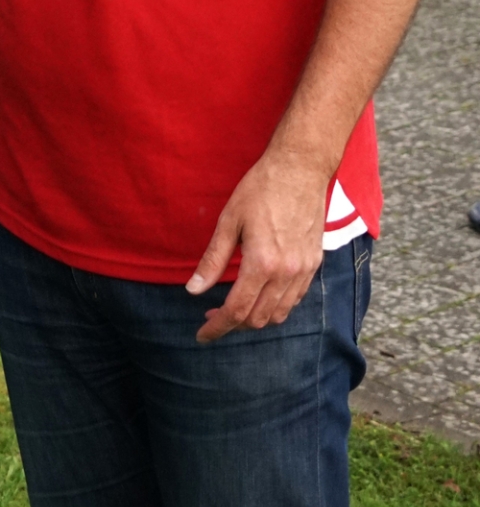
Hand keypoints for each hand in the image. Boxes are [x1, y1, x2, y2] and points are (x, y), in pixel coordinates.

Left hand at [187, 145, 330, 341]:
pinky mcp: (314, 264)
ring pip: (279, 313)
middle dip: (233, 325)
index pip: (237, 310)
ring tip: (232, 309)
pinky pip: (295, 299)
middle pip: (259, 319)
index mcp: (263, 263)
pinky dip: (275, 306)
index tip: (202, 335)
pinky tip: (258, 296)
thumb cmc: (260, 191)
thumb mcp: (228, 222)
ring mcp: (304, 270)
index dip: (217, 327)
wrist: (300, 171)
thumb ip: (212, 261)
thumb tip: (193, 290)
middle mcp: (287, 273)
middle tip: (210, 317)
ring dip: (255, 319)